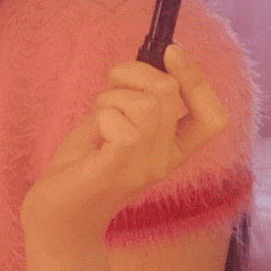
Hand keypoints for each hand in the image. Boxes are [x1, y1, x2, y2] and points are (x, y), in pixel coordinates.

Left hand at [21, 44, 228, 238]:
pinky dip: (104, 116)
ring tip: (99, 115)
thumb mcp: (115, 123)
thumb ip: (134, 98)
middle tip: (111, 88)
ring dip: (114, 95)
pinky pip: (124, 127)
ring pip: (147, 104)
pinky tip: (96, 135)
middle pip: (169, 93)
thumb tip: (147, 62)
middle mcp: (165, 160)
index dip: (198, 80)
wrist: (57, 218)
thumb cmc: (82, 167)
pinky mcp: (116, 171)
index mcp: (172, 150)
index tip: (172, 52)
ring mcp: (144, 168)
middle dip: (134, 72)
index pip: (214, 117)